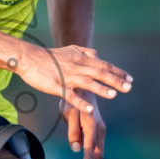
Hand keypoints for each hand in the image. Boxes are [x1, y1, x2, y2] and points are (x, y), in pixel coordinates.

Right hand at [15, 45, 131, 116]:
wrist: (29, 58)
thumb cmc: (49, 56)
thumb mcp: (69, 50)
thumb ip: (84, 52)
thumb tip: (97, 54)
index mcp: (81, 59)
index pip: (104, 65)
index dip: (118, 72)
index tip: (130, 79)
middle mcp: (77, 66)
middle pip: (99, 73)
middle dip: (115, 80)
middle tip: (129, 88)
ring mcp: (67, 76)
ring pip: (87, 82)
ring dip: (101, 89)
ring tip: (114, 95)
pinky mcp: (56, 86)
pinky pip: (70, 95)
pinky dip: (80, 101)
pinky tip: (89, 108)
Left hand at [62, 93, 107, 158]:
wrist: (82, 86)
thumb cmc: (73, 99)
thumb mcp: (69, 112)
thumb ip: (73, 130)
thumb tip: (76, 148)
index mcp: (91, 125)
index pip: (90, 146)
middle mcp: (99, 130)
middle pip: (98, 154)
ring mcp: (100, 131)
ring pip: (99, 154)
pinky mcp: (97, 132)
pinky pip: (97, 149)